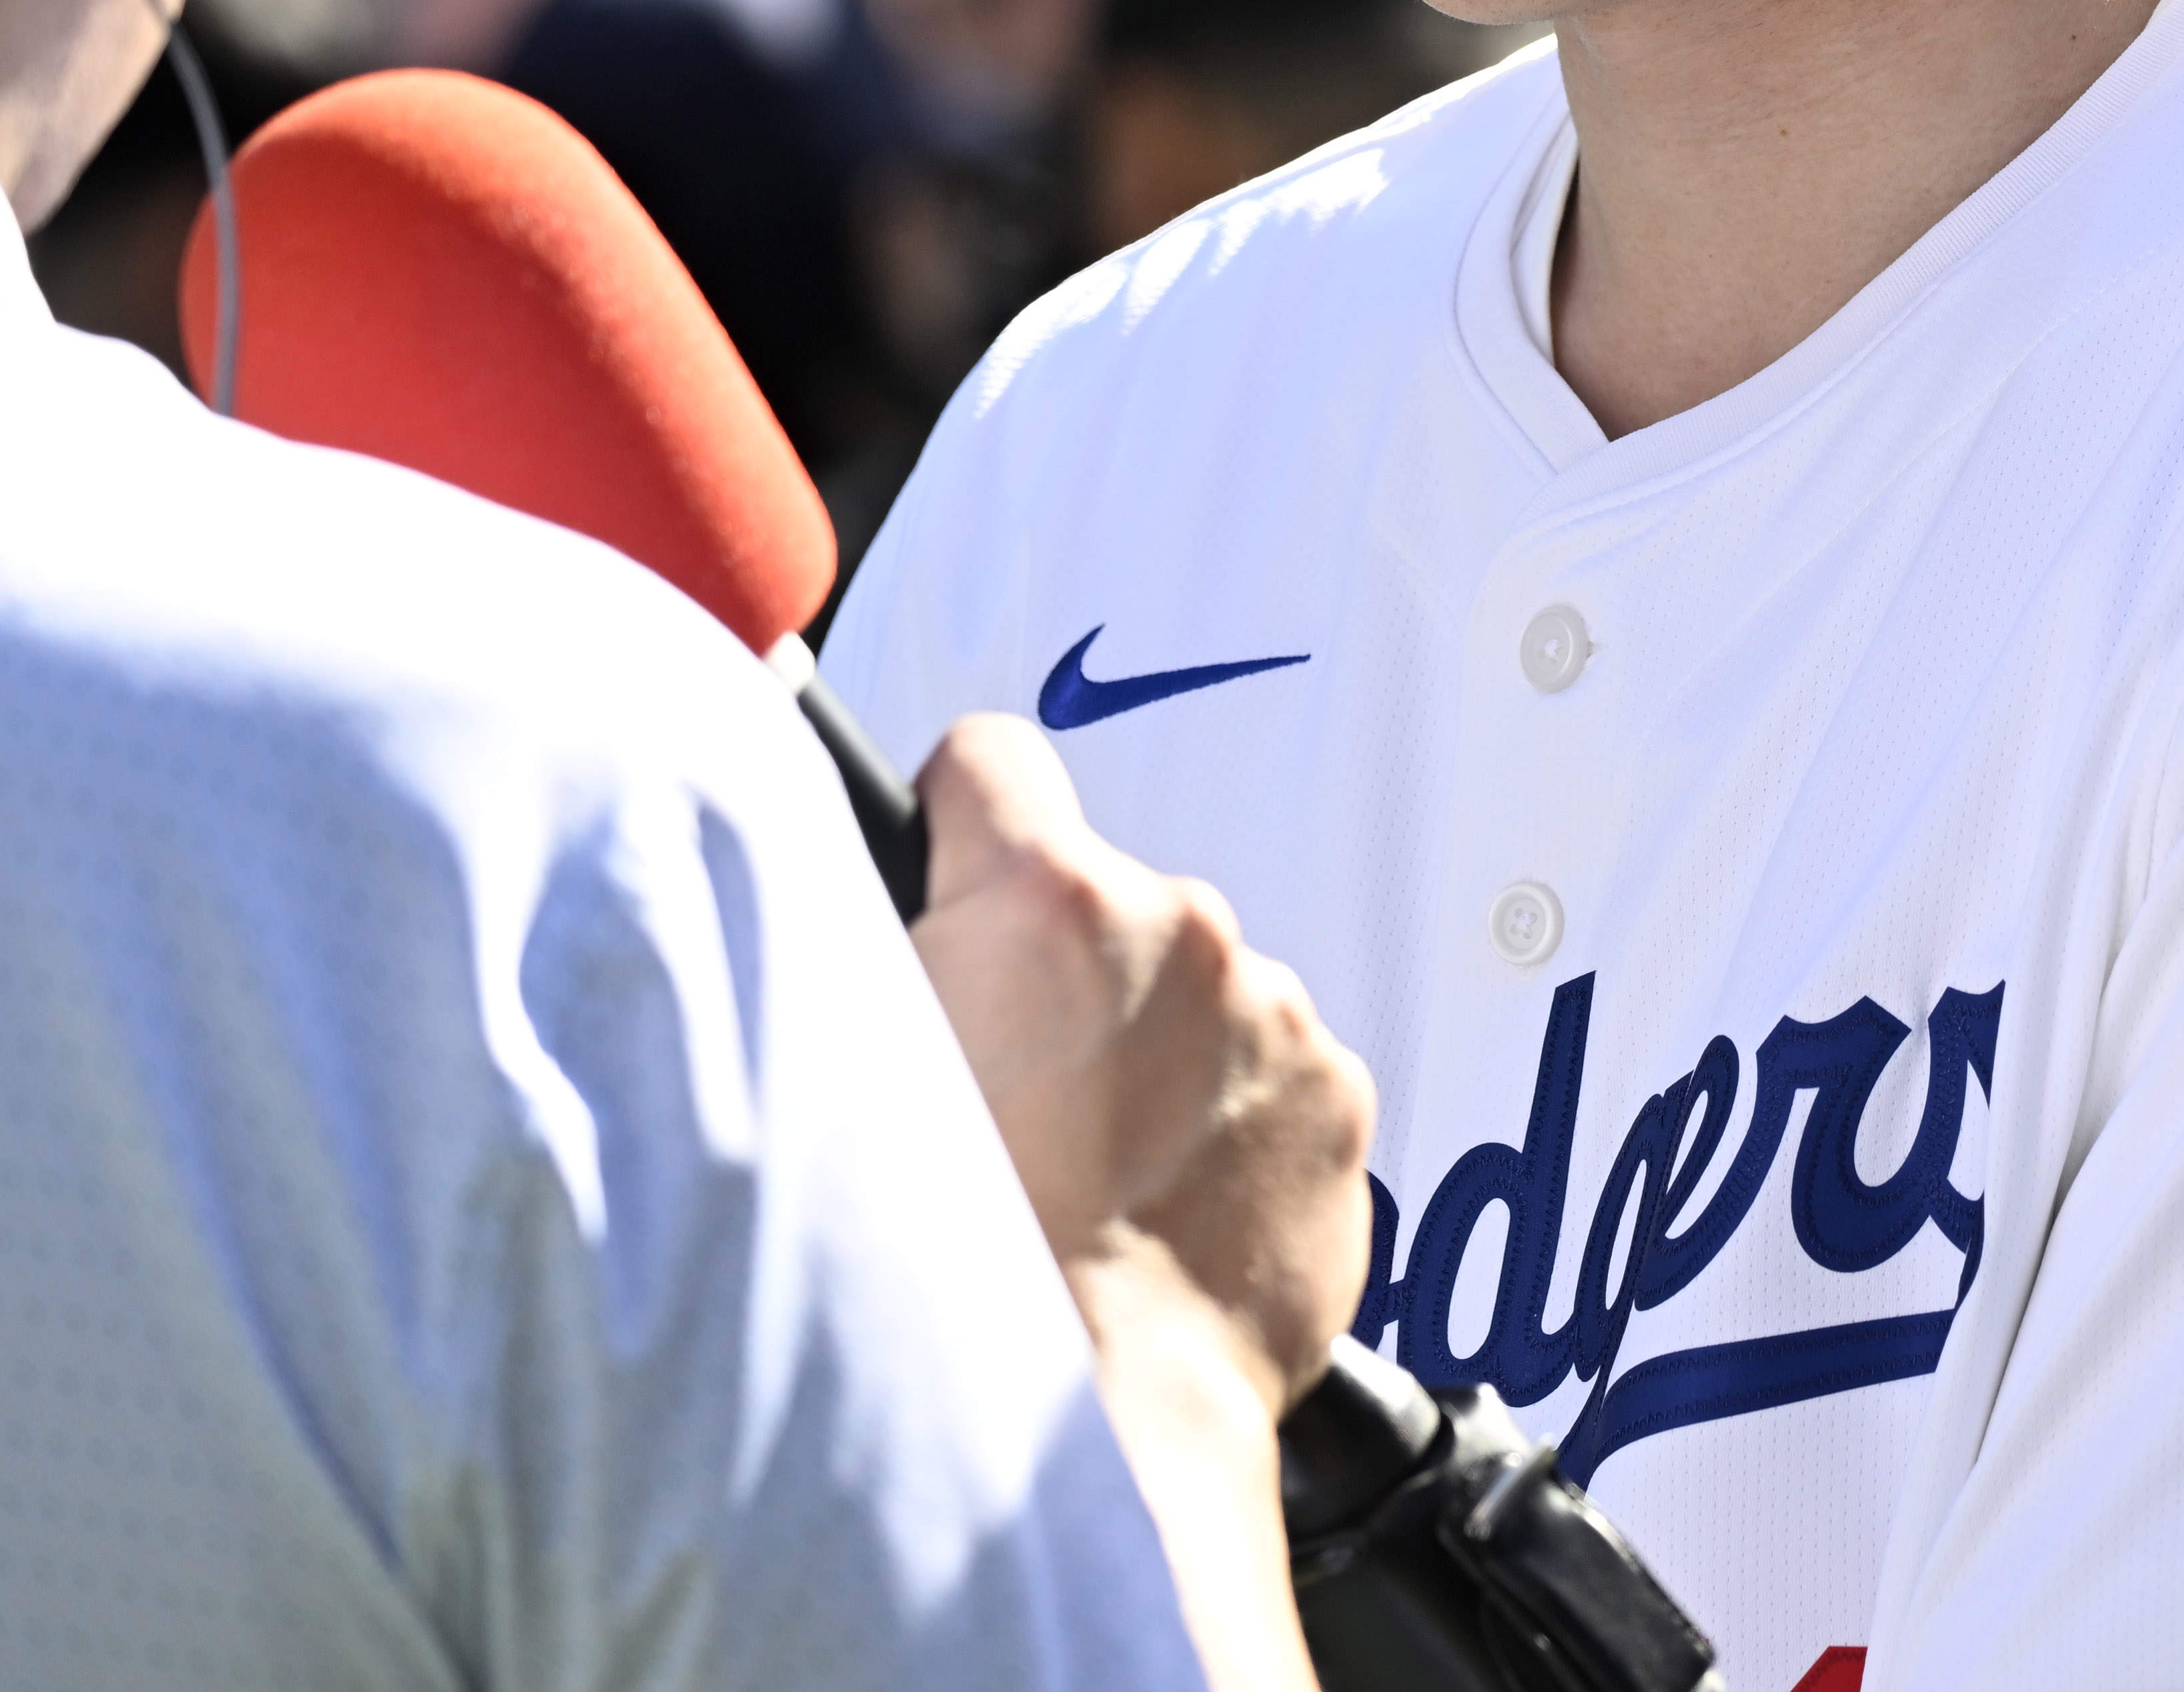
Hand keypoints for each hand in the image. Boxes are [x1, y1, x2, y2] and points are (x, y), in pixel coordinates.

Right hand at [910, 713, 1375, 1412]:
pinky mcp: (1343, 1102)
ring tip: (1090, 1172)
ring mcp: (1277, 1016)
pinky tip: (1166, 1208)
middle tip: (1013, 1093)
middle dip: (1064, 973)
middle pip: (1106, 904)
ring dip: (1154, 1056)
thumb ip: (860, 962)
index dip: (961, 818)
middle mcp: (1184, 933)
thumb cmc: (965, 1280)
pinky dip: (1231, 1126)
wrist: (1099, 1423)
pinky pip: (1274, 1081)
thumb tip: (840, 902)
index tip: (956, 872)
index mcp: (1052, 903)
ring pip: (1198, 998)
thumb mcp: (847, 1082)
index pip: (995, 760)